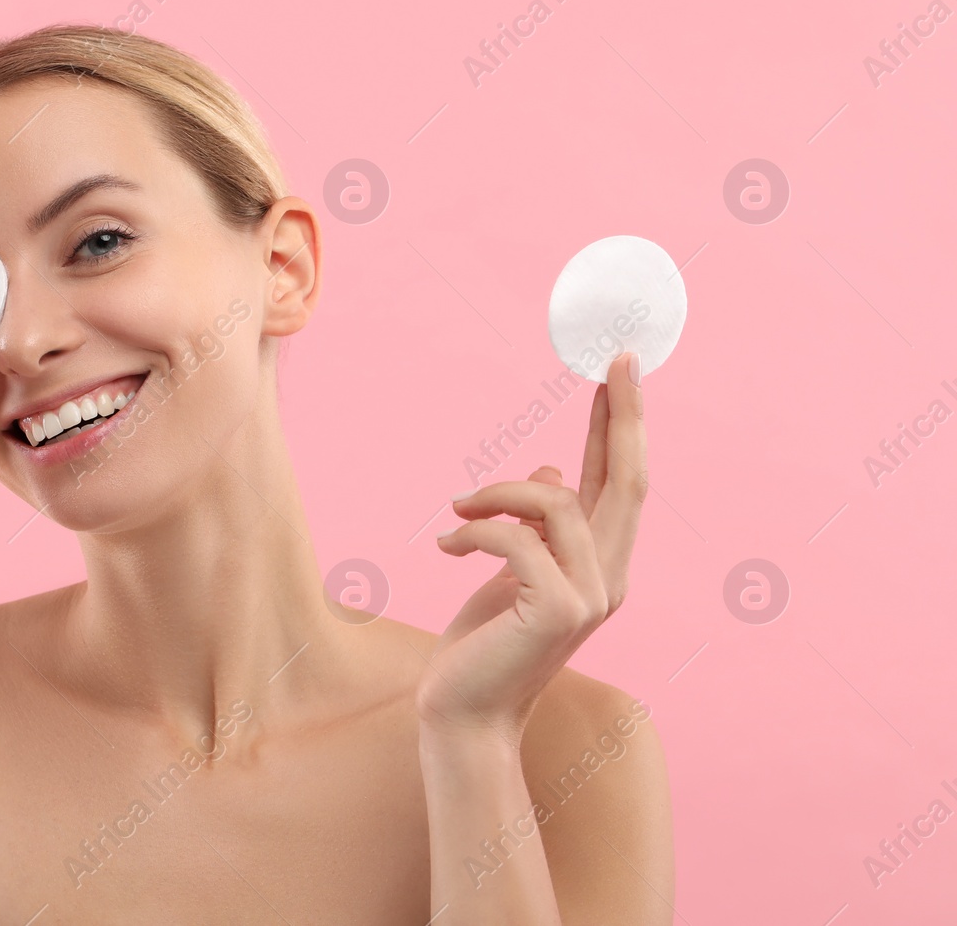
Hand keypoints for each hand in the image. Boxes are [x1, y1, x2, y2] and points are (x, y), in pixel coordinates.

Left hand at [418, 350, 646, 745]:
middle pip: (627, 482)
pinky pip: (515, 537)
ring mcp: (590, 596)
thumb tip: (554, 471)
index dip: (623, 427)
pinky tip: (448, 546)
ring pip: (556, 502)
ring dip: (498, 493)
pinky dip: (475, 529)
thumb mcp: (512, 571)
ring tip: (457, 508)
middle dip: (622, 417)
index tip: (621, 370)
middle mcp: (610, 579)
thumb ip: (541, 528)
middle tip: (613, 363)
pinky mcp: (558, 609)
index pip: (622, 484)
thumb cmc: (485, 642)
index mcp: (603, 566)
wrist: (464, 711)